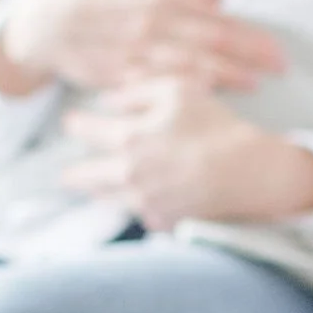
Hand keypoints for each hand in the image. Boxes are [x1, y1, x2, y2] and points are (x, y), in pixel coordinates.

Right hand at [0, 0, 281, 100]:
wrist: (45, 23)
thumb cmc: (100, 3)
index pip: (217, 18)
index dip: (251, 34)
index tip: (279, 49)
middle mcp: (152, 21)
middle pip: (210, 38)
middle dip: (249, 54)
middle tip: (283, 67)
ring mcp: (135, 49)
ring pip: (188, 60)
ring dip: (225, 73)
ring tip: (256, 84)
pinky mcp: (119, 74)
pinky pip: (157, 82)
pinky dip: (183, 87)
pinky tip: (207, 96)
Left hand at [62, 77, 312, 229]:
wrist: (247, 173)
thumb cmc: (215, 125)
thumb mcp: (177, 92)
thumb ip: (137, 91)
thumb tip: (109, 99)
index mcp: (128, 139)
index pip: (87, 130)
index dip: (77, 124)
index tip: (70, 122)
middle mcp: (128, 175)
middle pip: (87, 177)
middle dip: (75, 175)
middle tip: (65, 176)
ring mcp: (144, 202)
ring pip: (110, 200)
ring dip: (99, 194)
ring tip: (94, 191)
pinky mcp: (163, 221)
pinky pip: (141, 215)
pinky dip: (137, 208)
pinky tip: (140, 203)